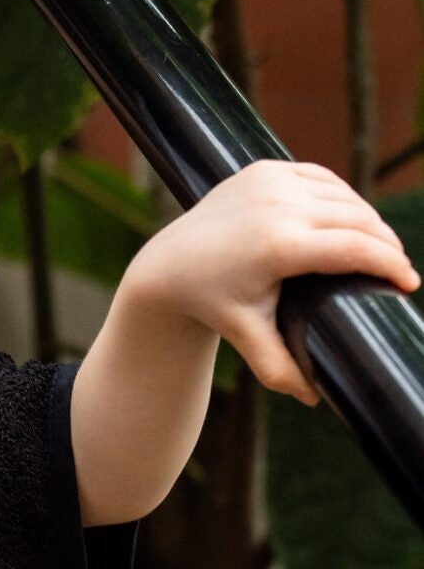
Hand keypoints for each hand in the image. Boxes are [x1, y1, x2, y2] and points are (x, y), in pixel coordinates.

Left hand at [120, 160, 418, 404]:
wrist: (170, 265)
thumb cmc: (213, 305)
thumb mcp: (247, 337)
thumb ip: (280, 369)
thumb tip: (316, 399)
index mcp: (278, 246)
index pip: (356, 248)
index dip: (391, 264)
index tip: (410, 283)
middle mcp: (276, 206)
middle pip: (357, 220)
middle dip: (386, 244)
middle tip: (400, 268)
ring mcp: (270, 182)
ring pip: (343, 197)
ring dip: (368, 219)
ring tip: (382, 246)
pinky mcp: (265, 169)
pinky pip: (321, 179)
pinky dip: (342, 197)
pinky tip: (355, 216)